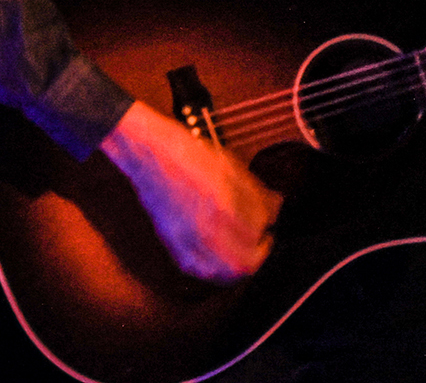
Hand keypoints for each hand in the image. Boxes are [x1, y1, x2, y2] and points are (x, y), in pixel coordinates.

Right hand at [99, 101, 279, 283]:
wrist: (150, 154)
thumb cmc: (186, 153)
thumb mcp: (229, 165)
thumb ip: (254, 191)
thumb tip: (275, 206)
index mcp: (223, 202)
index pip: (259, 227)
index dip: (270, 222)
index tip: (271, 218)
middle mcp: (205, 226)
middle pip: (244, 262)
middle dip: (259, 253)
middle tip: (263, 240)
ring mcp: (187, 237)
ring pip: (222, 272)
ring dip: (239, 267)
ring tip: (245, 253)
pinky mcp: (172, 241)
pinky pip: (198, 268)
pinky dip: (213, 270)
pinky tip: (219, 259)